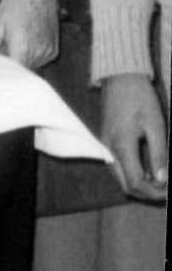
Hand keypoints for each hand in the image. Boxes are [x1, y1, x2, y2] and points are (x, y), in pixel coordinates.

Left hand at [0, 0, 58, 69]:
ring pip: (29, 66)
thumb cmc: (17, 5)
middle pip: (19, 70)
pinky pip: (39, 60)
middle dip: (8, 62)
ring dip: (19, 59)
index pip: (9, 71)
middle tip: (2, 46)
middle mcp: (38, 54)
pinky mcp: (54, 51)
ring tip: (15, 39)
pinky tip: (26, 40)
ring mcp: (48, 53)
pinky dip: (30, 55)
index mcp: (22, 49)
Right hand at [99, 72, 168, 201]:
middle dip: (147, 193)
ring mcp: (105, 146)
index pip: (136, 182)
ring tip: (162, 182)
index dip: (155, 192)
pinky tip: (149, 171)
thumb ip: (159, 154)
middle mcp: (109, 150)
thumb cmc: (141, 99)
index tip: (170, 191)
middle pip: (125, 185)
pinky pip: (118, 167)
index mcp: (122, 146)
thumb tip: (163, 180)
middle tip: (167, 190)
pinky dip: (133, 175)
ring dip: (140, 185)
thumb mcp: (156, 125)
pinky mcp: (106, 141)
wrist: (119, 78)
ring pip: (120, 178)